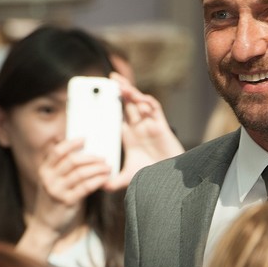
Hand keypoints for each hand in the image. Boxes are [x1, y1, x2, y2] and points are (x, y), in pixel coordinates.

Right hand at [18, 139, 113, 259]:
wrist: (45, 225)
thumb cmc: (53, 201)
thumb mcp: (51, 182)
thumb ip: (61, 169)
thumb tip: (79, 152)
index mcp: (44, 170)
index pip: (57, 151)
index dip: (71, 143)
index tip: (85, 139)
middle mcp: (49, 179)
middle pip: (72, 161)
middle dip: (90, 157)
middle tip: (103, 158)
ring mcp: (57, 191)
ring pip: (81, 173)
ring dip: (97, 168)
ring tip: (107, 167)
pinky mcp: (67, 202)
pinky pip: (86, 187)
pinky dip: (97, 181)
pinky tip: (105, 178)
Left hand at [106, 73, 183, 190]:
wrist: (171, 177)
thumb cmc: (152, 174)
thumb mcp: (129, 177)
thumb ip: (114, 181)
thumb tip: (100, 187)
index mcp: (129, 135)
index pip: (117, 115)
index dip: (109, 104)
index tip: (96, 96)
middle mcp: (138, 126)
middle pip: (127, 103)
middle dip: (119, 90)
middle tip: (108, 79)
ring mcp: (149, 124)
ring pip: (139, 102)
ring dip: (130, 92)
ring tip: (120, 84)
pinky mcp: (161, 125)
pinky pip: (154, 108)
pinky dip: (147, 102)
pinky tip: (139, 99)